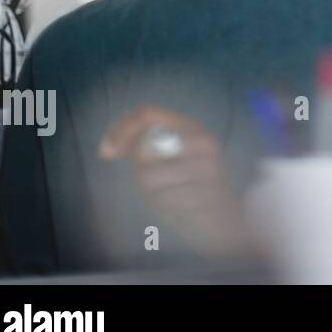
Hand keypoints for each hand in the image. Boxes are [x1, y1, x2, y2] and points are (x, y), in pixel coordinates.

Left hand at [100, 105, 256, 260]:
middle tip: (159, 185)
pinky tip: (184, 208)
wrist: (226, 218)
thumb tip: (109, 148)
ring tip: (175, 197)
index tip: (106, 152)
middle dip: (141, 171)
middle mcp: (204, 140)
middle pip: (143, 149)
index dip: (121, 129)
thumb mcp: (166, 160)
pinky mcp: (210, 192)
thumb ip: (143, 146)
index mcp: (193, 126)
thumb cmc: (189, 188)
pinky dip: (167, 207)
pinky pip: (165, 198)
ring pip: (149, 176)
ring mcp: (210, 166)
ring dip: (153, 193)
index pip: (147, 113)